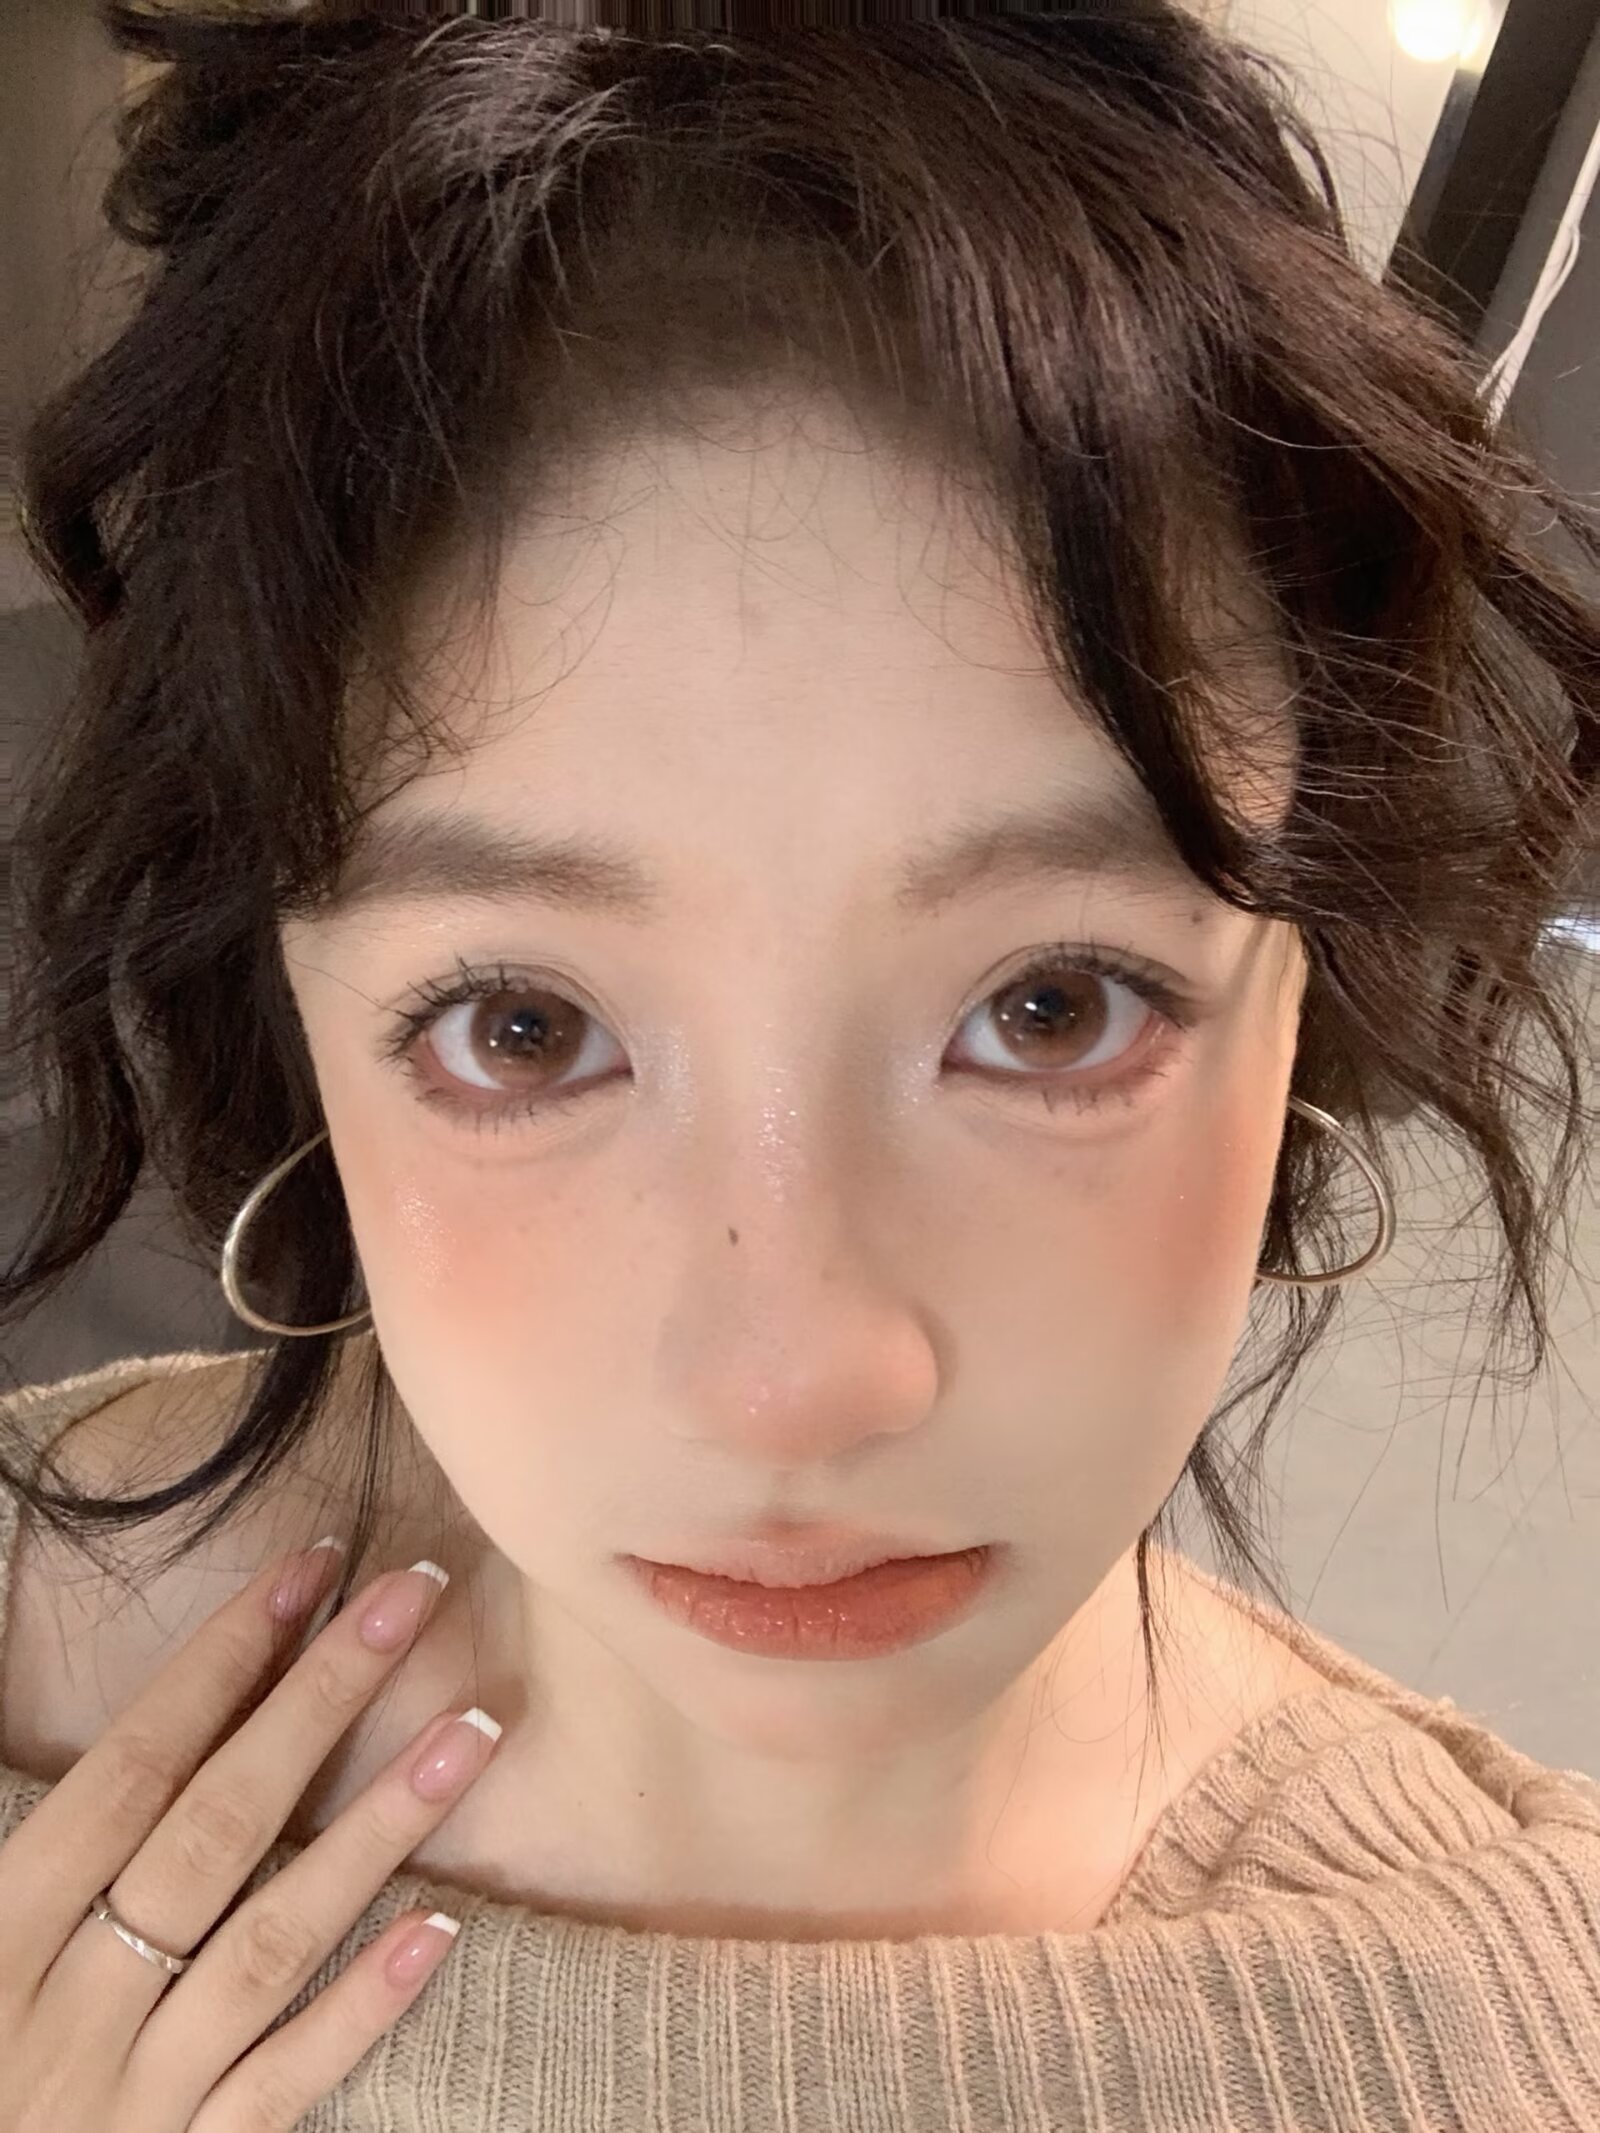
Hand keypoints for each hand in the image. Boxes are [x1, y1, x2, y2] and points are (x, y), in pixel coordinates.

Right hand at [0, 1538, 500, 2128]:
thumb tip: (100, 1695)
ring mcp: (130, 2097)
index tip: (310, 1569)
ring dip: (379, 1827)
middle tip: (412, 1596)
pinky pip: (282, 2087)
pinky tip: (441, 1928)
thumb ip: (43, 1830)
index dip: (221, 1661)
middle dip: (321, 1698)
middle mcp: (68, 2007)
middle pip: (218, 1827)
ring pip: (273, 1941)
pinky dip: (358, 2008)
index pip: (132, 1769)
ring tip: (475, 1726)